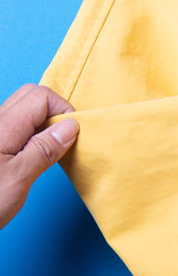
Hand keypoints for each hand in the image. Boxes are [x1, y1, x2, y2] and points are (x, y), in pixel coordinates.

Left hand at [0, 83, 79, 228]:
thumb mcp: (19, 178)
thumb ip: (45, 149)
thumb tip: (71, 126)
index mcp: (2, 126)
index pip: (41, 96)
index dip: (63, 111)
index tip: (72, 136)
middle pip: (30, 96)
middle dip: (53, 112)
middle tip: (61, 141)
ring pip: (21, 110)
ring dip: (41, 124)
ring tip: (46, 152)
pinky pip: (13, 126)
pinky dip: (29, 134)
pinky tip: (29, 157)